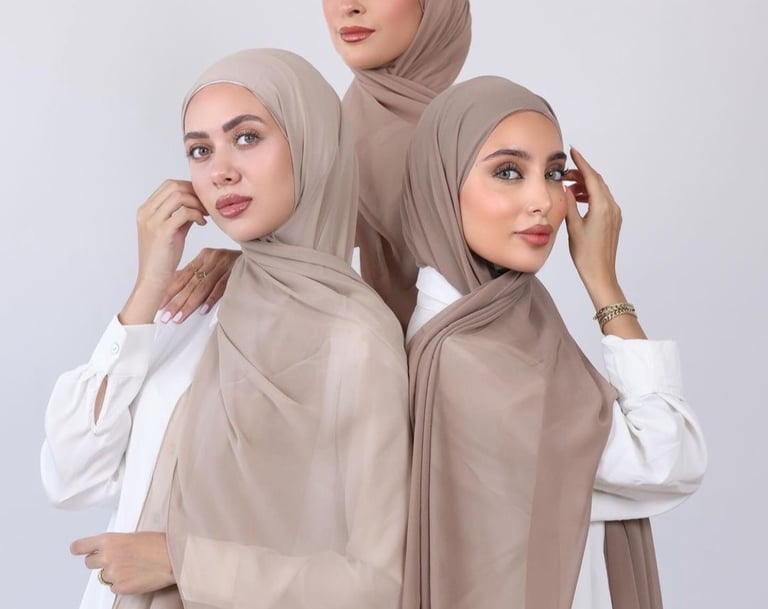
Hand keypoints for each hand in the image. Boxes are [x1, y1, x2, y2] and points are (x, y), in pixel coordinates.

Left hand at [71, 532, 174, 595]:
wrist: (173, 558)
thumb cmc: (159, 543)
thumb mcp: (134, 535)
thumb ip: (116, 542)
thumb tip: (111, 548)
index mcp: (109, 540)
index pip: (80, 546)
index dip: (80, 549)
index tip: (79, 550)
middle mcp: (107, 557)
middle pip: (89, 563)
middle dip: (100, 561)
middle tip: (116, 559)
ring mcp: (112, 574)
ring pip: (105, 576)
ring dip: (114, 573)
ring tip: (133, 567)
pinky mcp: (120, 588)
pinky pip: (114, 587)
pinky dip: (123, 583)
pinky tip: (136, 575)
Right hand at [135, 180, 207, 291]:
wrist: (153, 279)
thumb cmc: (163, 257)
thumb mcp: (172, 230)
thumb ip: (181, 215)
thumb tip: (197, 203)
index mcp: (145, 210)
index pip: (168, 185)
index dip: (188, 187)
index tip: (201, 199)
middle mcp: (146, 212)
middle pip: (173, 186)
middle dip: (194, 192)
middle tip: (205, 205)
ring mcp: (152, 221)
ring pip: (179, 196)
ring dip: (196, 203)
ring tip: (204, 215)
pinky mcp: (162, 232)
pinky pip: (184, 213)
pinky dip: (197, 214)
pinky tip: (201, 223)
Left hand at [159, 248, 239, 322]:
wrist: (261, 252)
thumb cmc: (237, 262)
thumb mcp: (215, 263)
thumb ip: (198, 272)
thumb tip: (176, 285)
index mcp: (205, 256)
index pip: (183, 275)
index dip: (170, 290)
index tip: (160, 304)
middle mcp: (212, 258)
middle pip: (190, 283)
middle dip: (176, 302)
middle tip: (165, 317)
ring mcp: (224, 265)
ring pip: (202, 287)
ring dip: (189, 304)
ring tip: (179, 318)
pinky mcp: (235, 271)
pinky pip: (221, 287)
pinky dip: (211, 299)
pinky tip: (203, 310)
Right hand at [563, 148, 623, 308]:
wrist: (600, 273)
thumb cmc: (586, 254)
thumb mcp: (573, 226)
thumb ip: (570, 204)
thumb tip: (567, 188)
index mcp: (602, 207)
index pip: (592, 177)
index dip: (582, 163)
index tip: (573, 152)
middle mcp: (612, 208)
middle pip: (597, 182)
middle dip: (582, 173)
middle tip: (565, 172)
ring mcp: (614, 214)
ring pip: (600, 191)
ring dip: (585, 185)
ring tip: (569, 187)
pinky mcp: (613, 221)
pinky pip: (602, 200)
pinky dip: (590, 195)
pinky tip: (578, 199)